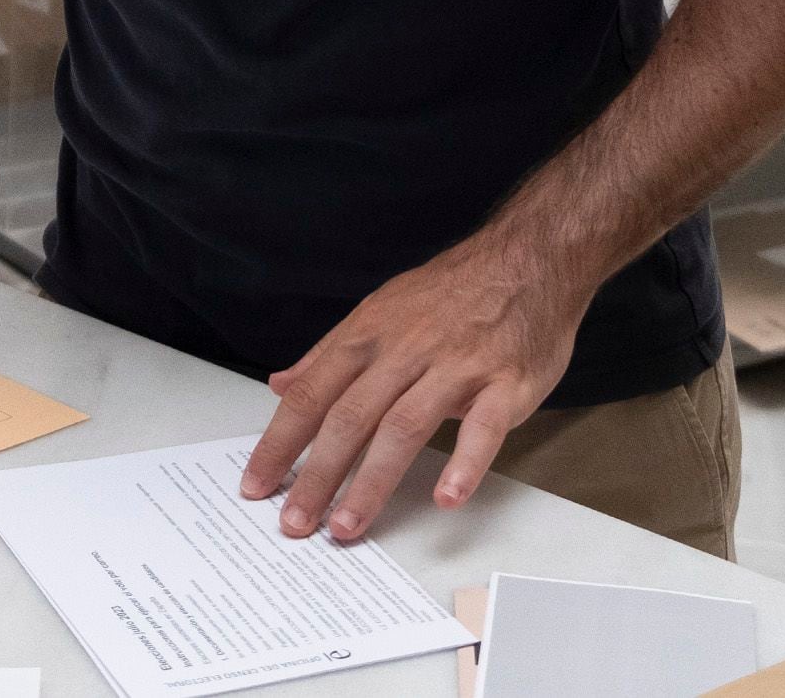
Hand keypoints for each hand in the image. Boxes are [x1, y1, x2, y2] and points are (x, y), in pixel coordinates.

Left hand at [237, 231, 585, 543]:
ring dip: (372, 481)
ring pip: (405, 426)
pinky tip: (446, 498)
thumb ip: (329, 354)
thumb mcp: (380, 310)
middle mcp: (406, 352)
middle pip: (350, 417)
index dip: (280, 441)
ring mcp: (456, 368)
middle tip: (295, 522)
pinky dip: (464, 463)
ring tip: (348, 525)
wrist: (529, 258)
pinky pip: (483, 427)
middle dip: (317, 473)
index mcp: (370, 337)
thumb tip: (281, 385)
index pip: (313, 394)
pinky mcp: (504, 384)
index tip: (255, 484)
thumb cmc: (452, 293)